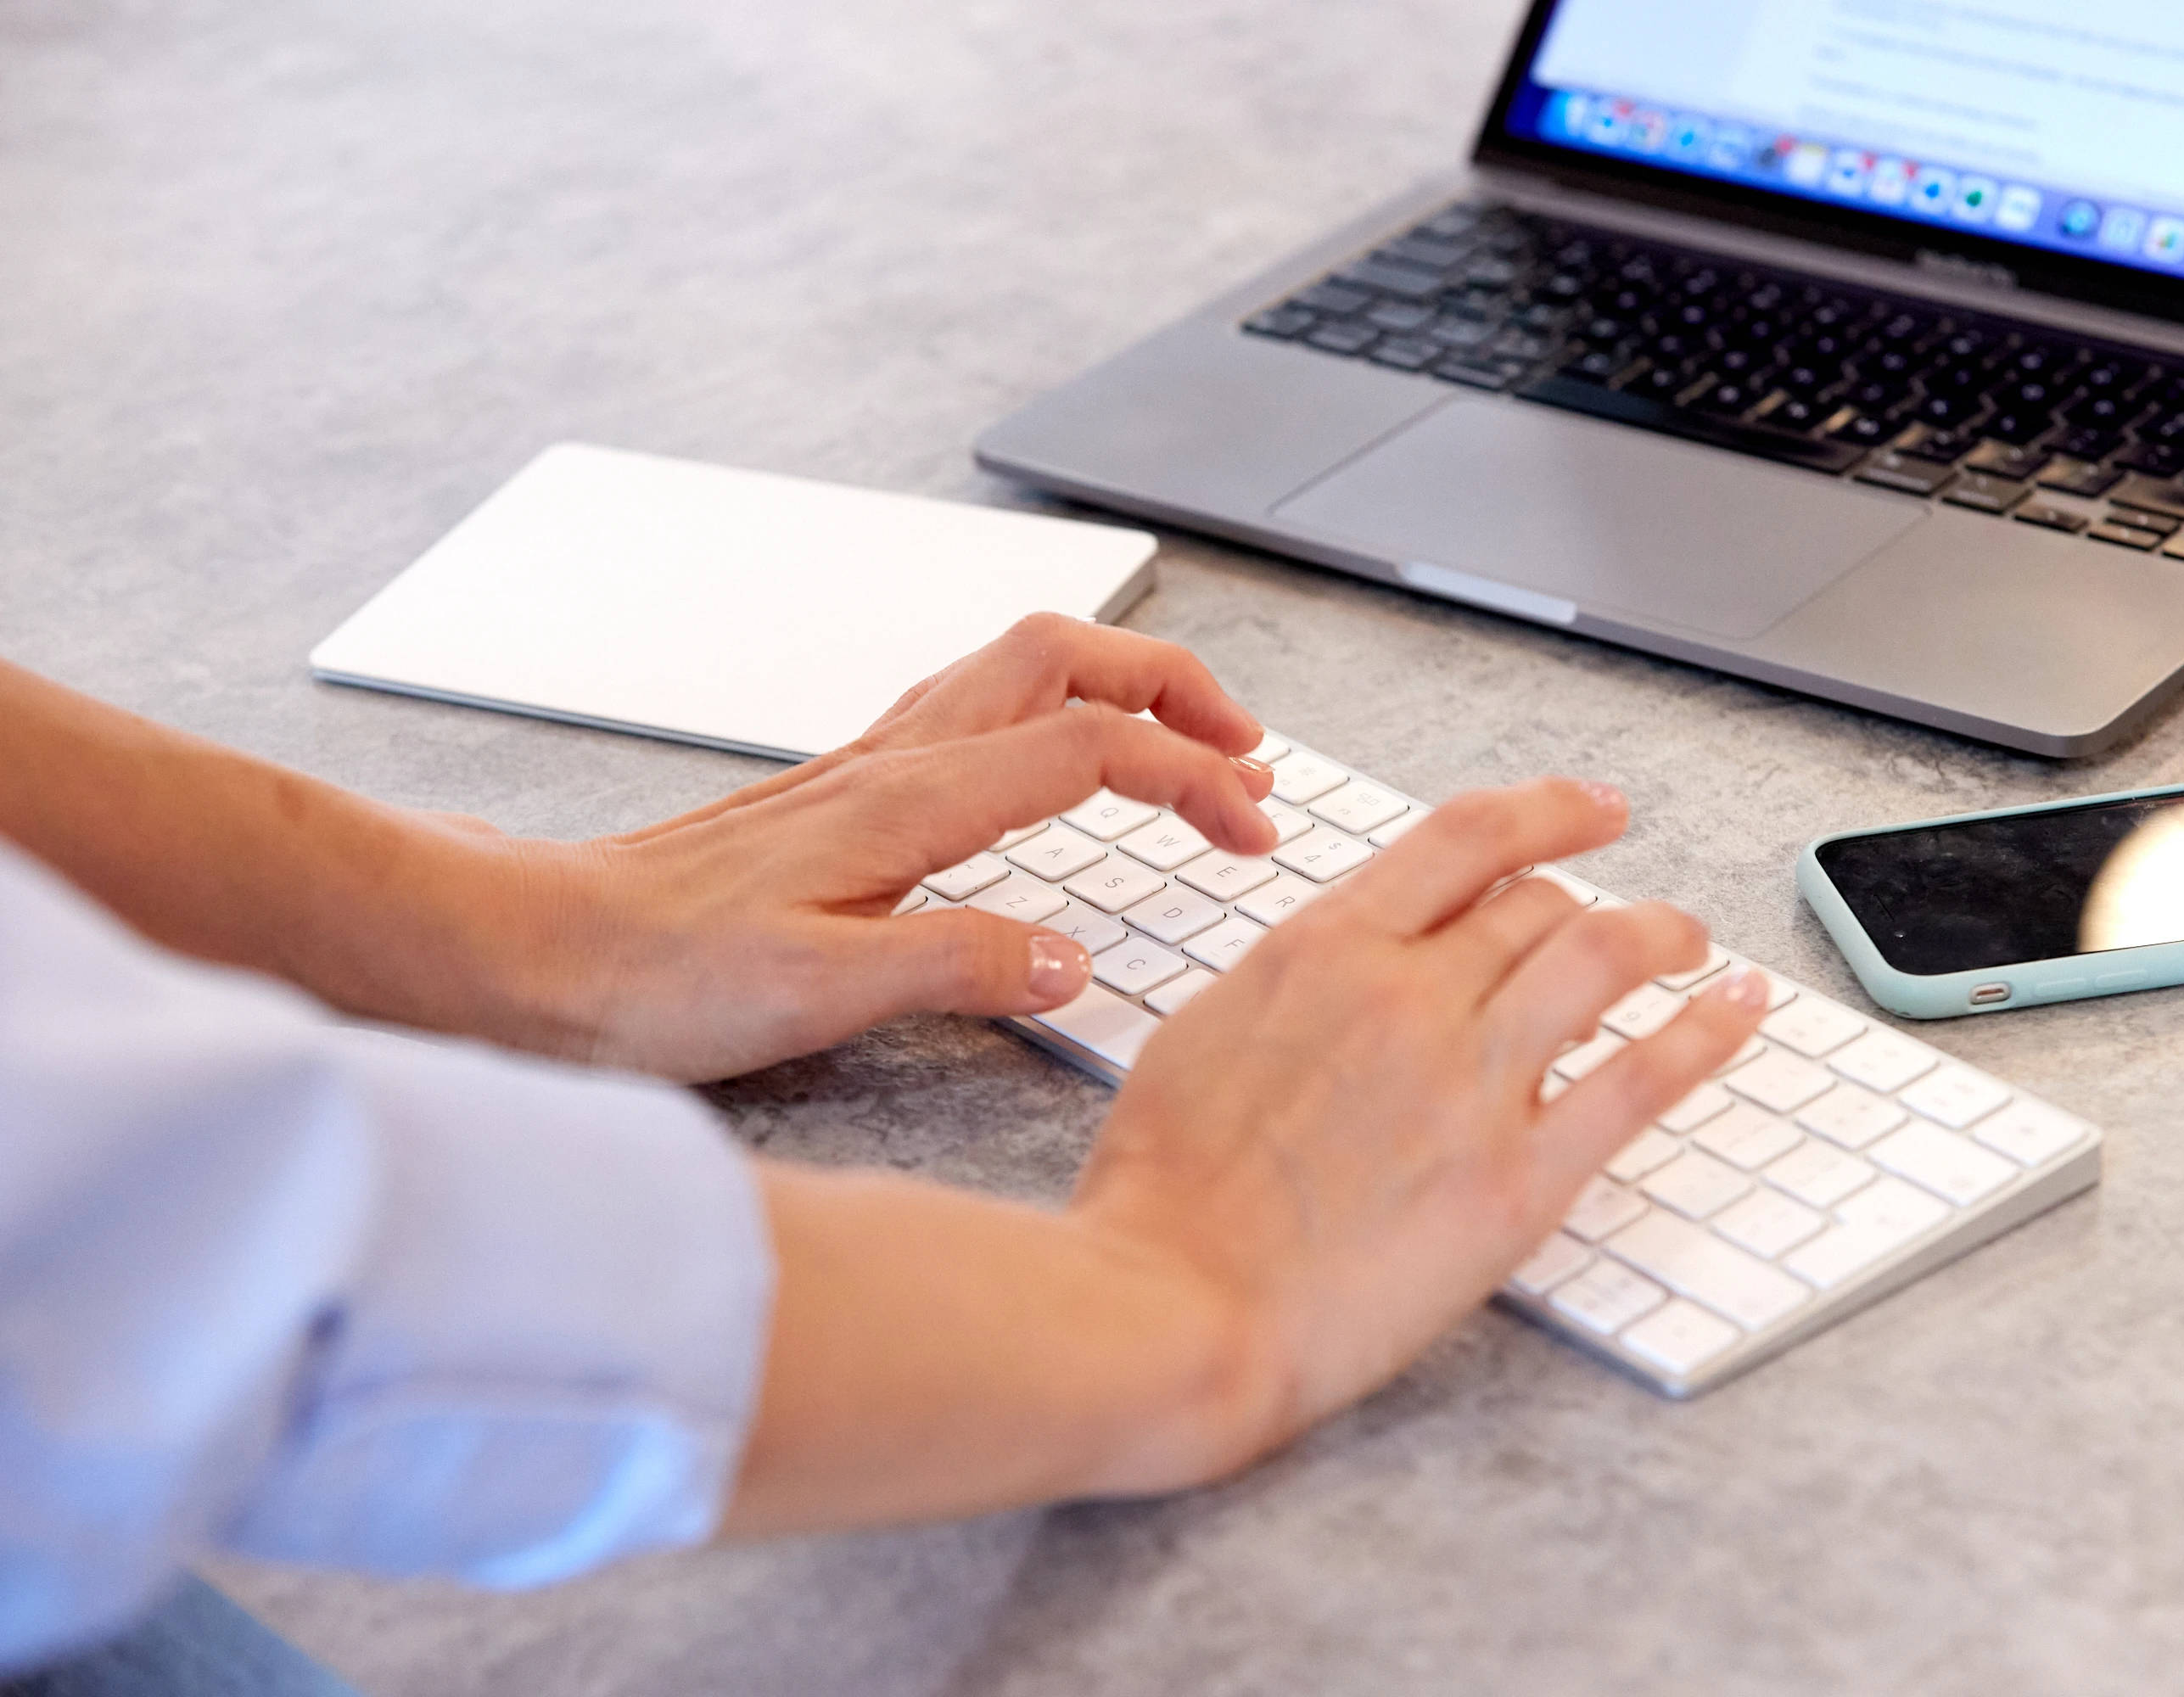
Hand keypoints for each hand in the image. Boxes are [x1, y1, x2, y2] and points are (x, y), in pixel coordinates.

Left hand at [488, 614, 1278, 1080]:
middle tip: (1247, 756)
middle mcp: (890, 761)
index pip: (1090, 749)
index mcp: (906, 803)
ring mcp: (864, 767)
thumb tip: (1072, 958)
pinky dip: (1053, 712)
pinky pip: (973, 708)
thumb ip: (957, 966)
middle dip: (1174, 686)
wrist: (532, 951)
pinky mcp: (840, 792)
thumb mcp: (816, 993)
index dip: (1190, 776)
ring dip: (1118, 686)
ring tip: (1185, 744)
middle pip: (1064, 658)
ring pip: (1018, 668)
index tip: (1251, 829)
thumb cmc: (652, 977)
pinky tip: (1057, 764)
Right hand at [1069, 777, 1770, 1479]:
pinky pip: (1643, 1078)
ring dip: (1664, 934)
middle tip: (1625, 915)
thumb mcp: (1204, 1035)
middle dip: (1589, 899)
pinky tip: (1738, 1007)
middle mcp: (1407, 993)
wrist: (1173, 1300)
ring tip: (1691, 943)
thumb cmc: (1165, 1191)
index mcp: (1323, 949)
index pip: (1464, 838)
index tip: (1586, 807)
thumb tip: (1336, 961)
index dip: (1545, 809)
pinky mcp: (1518, 1176)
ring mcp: (1470, 1081)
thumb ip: (1289, 984)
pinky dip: (1706, 1031)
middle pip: (1537, 902)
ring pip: (1603, 956)